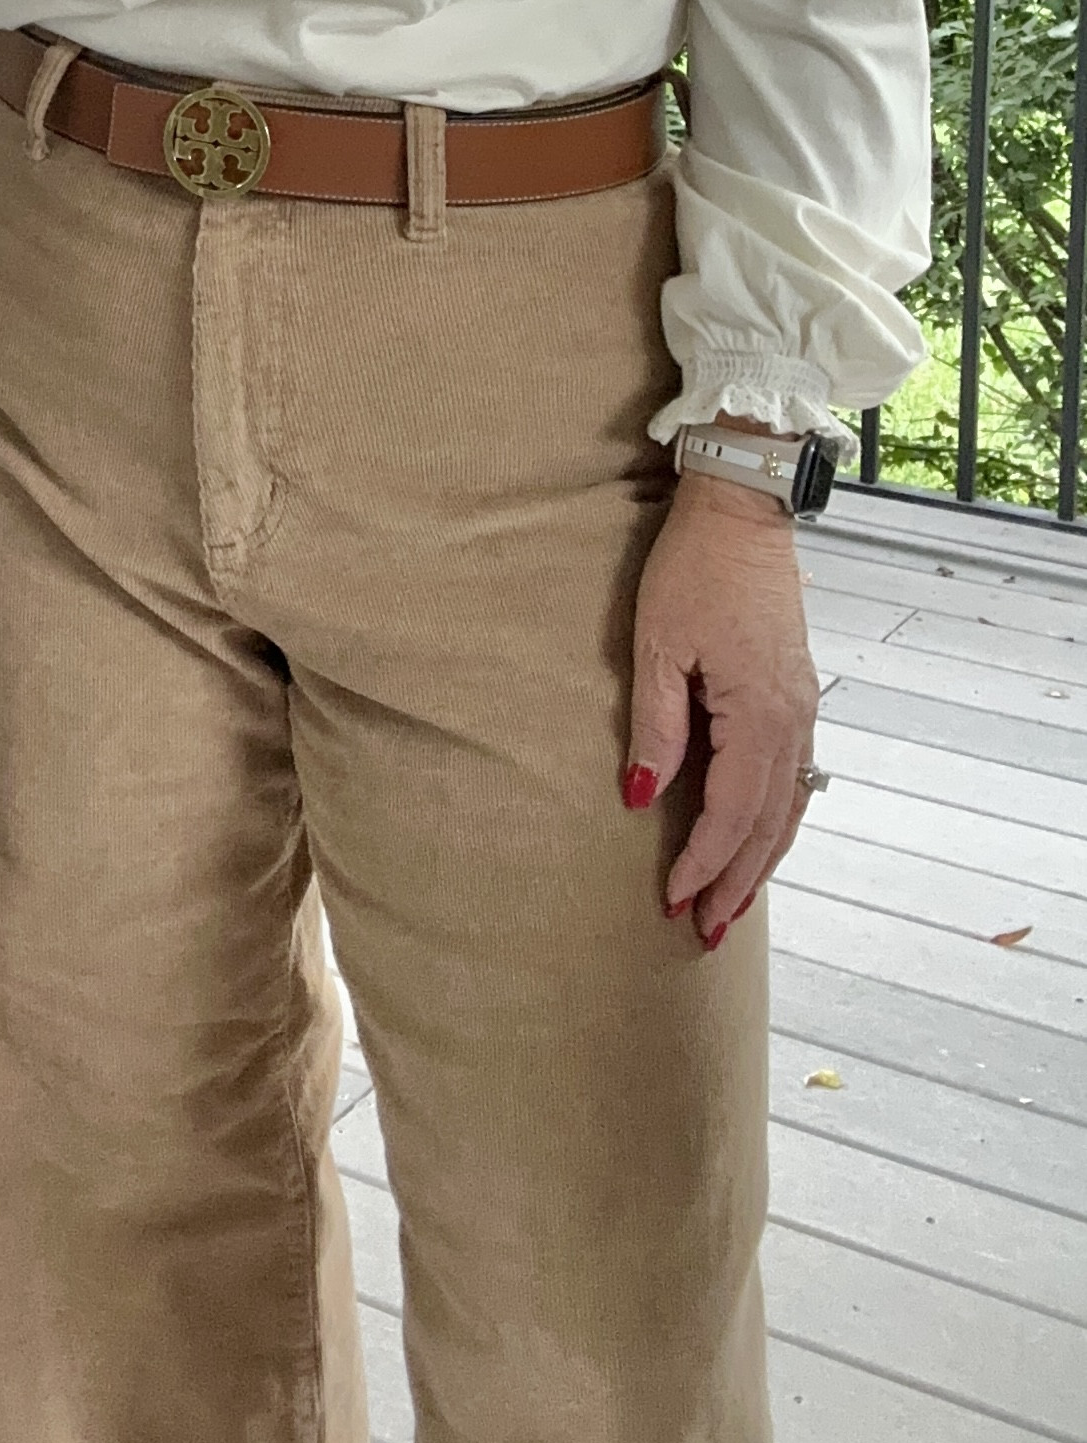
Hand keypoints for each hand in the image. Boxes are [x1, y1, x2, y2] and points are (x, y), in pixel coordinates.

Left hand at [622, 466, 818, 944]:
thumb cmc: (692, 570)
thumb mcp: (658, 645)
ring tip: (729, 904)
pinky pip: (794, 779)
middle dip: (736, 882)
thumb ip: (656, 726)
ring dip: (760, 861)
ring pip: (789, 809)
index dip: (703, 863)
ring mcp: (803, 710)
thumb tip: (640, 797)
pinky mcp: (798, 695)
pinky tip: (755, 840)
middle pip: (770, 827)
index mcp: (760, 715)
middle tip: (706, 931)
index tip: (672, 901)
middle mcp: (793, 722)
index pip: (733, 814)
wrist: (742, 511)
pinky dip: (775, 821)